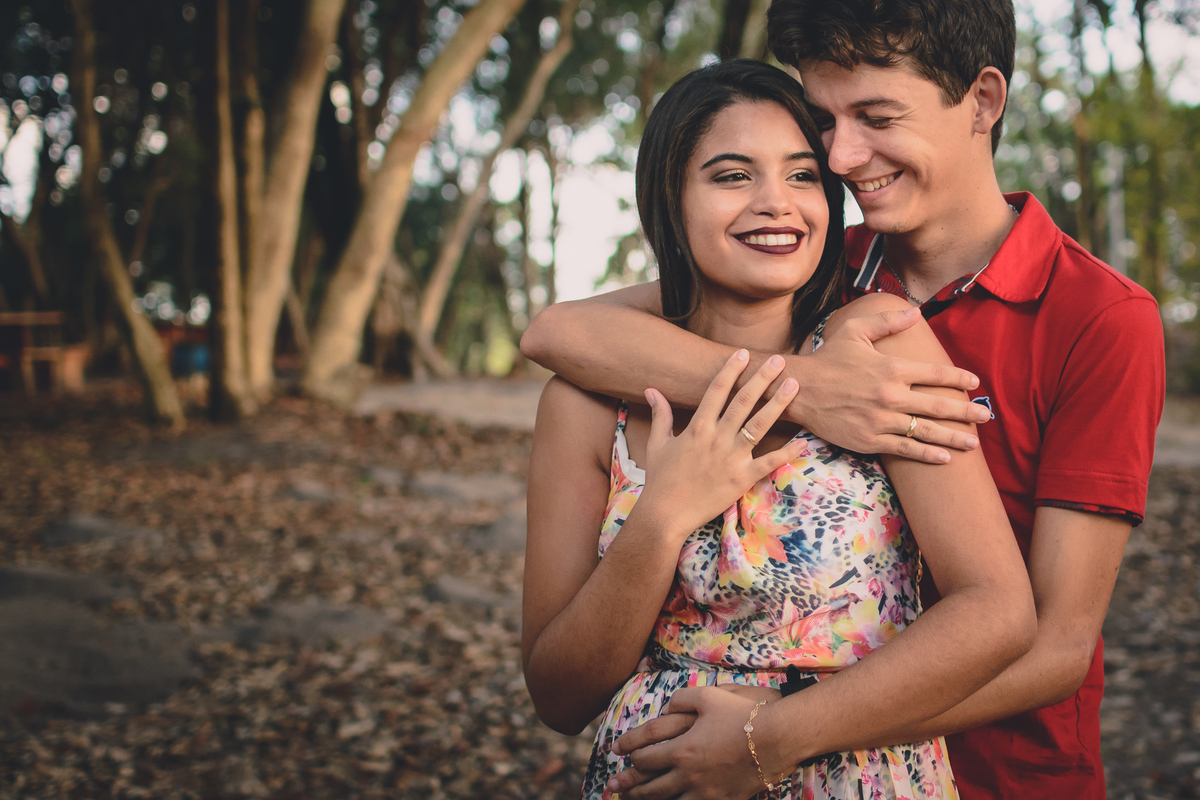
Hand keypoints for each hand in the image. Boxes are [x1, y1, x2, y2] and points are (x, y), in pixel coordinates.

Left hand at [607, 686, 777, 799]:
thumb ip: (682, 698)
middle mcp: (689, 775)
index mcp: (682, 749)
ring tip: (632, 799)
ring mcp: (706, 792)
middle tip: (612, 786)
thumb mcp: (708, 695)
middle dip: (628, 785)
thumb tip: (667, 706)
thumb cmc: (742, 714)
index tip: (617, 751)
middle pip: (650, 785)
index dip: (628, 753)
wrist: (778, 739)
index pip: (644, 756)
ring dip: (645, 799)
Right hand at [637, 350, 805, 540]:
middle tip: (779, 359)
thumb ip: (660, 414)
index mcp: (697, 427)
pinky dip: (787, 452)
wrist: (665, 514)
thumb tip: (651, 390)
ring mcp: (732, 458)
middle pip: (743, 401)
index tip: (743, 353)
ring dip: (778, 403)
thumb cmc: (661, 479)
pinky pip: (769, 462)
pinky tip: (803, 441)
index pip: (717, 390)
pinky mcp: (742, 478)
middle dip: (762, 378)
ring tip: (794, 384)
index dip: (731, 369)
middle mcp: (717, 438)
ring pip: (759, 425)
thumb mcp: (658, 443)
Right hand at [795, 307, 987, 462]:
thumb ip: (888, 322)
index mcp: (892, 368)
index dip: (959, 378)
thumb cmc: (828, 358)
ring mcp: (882, 420)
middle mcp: (892, 395)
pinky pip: (905, 449)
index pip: (936, 374)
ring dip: (954, 437)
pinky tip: (944, 458)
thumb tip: (916, 312)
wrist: (800, 389)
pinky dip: (927, 454)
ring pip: (926, 431)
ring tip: (973, 442)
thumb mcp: (855, 331)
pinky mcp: (870, 440)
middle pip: (939, 406)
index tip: (974, 383)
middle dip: (967, 412)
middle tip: (986, 416)